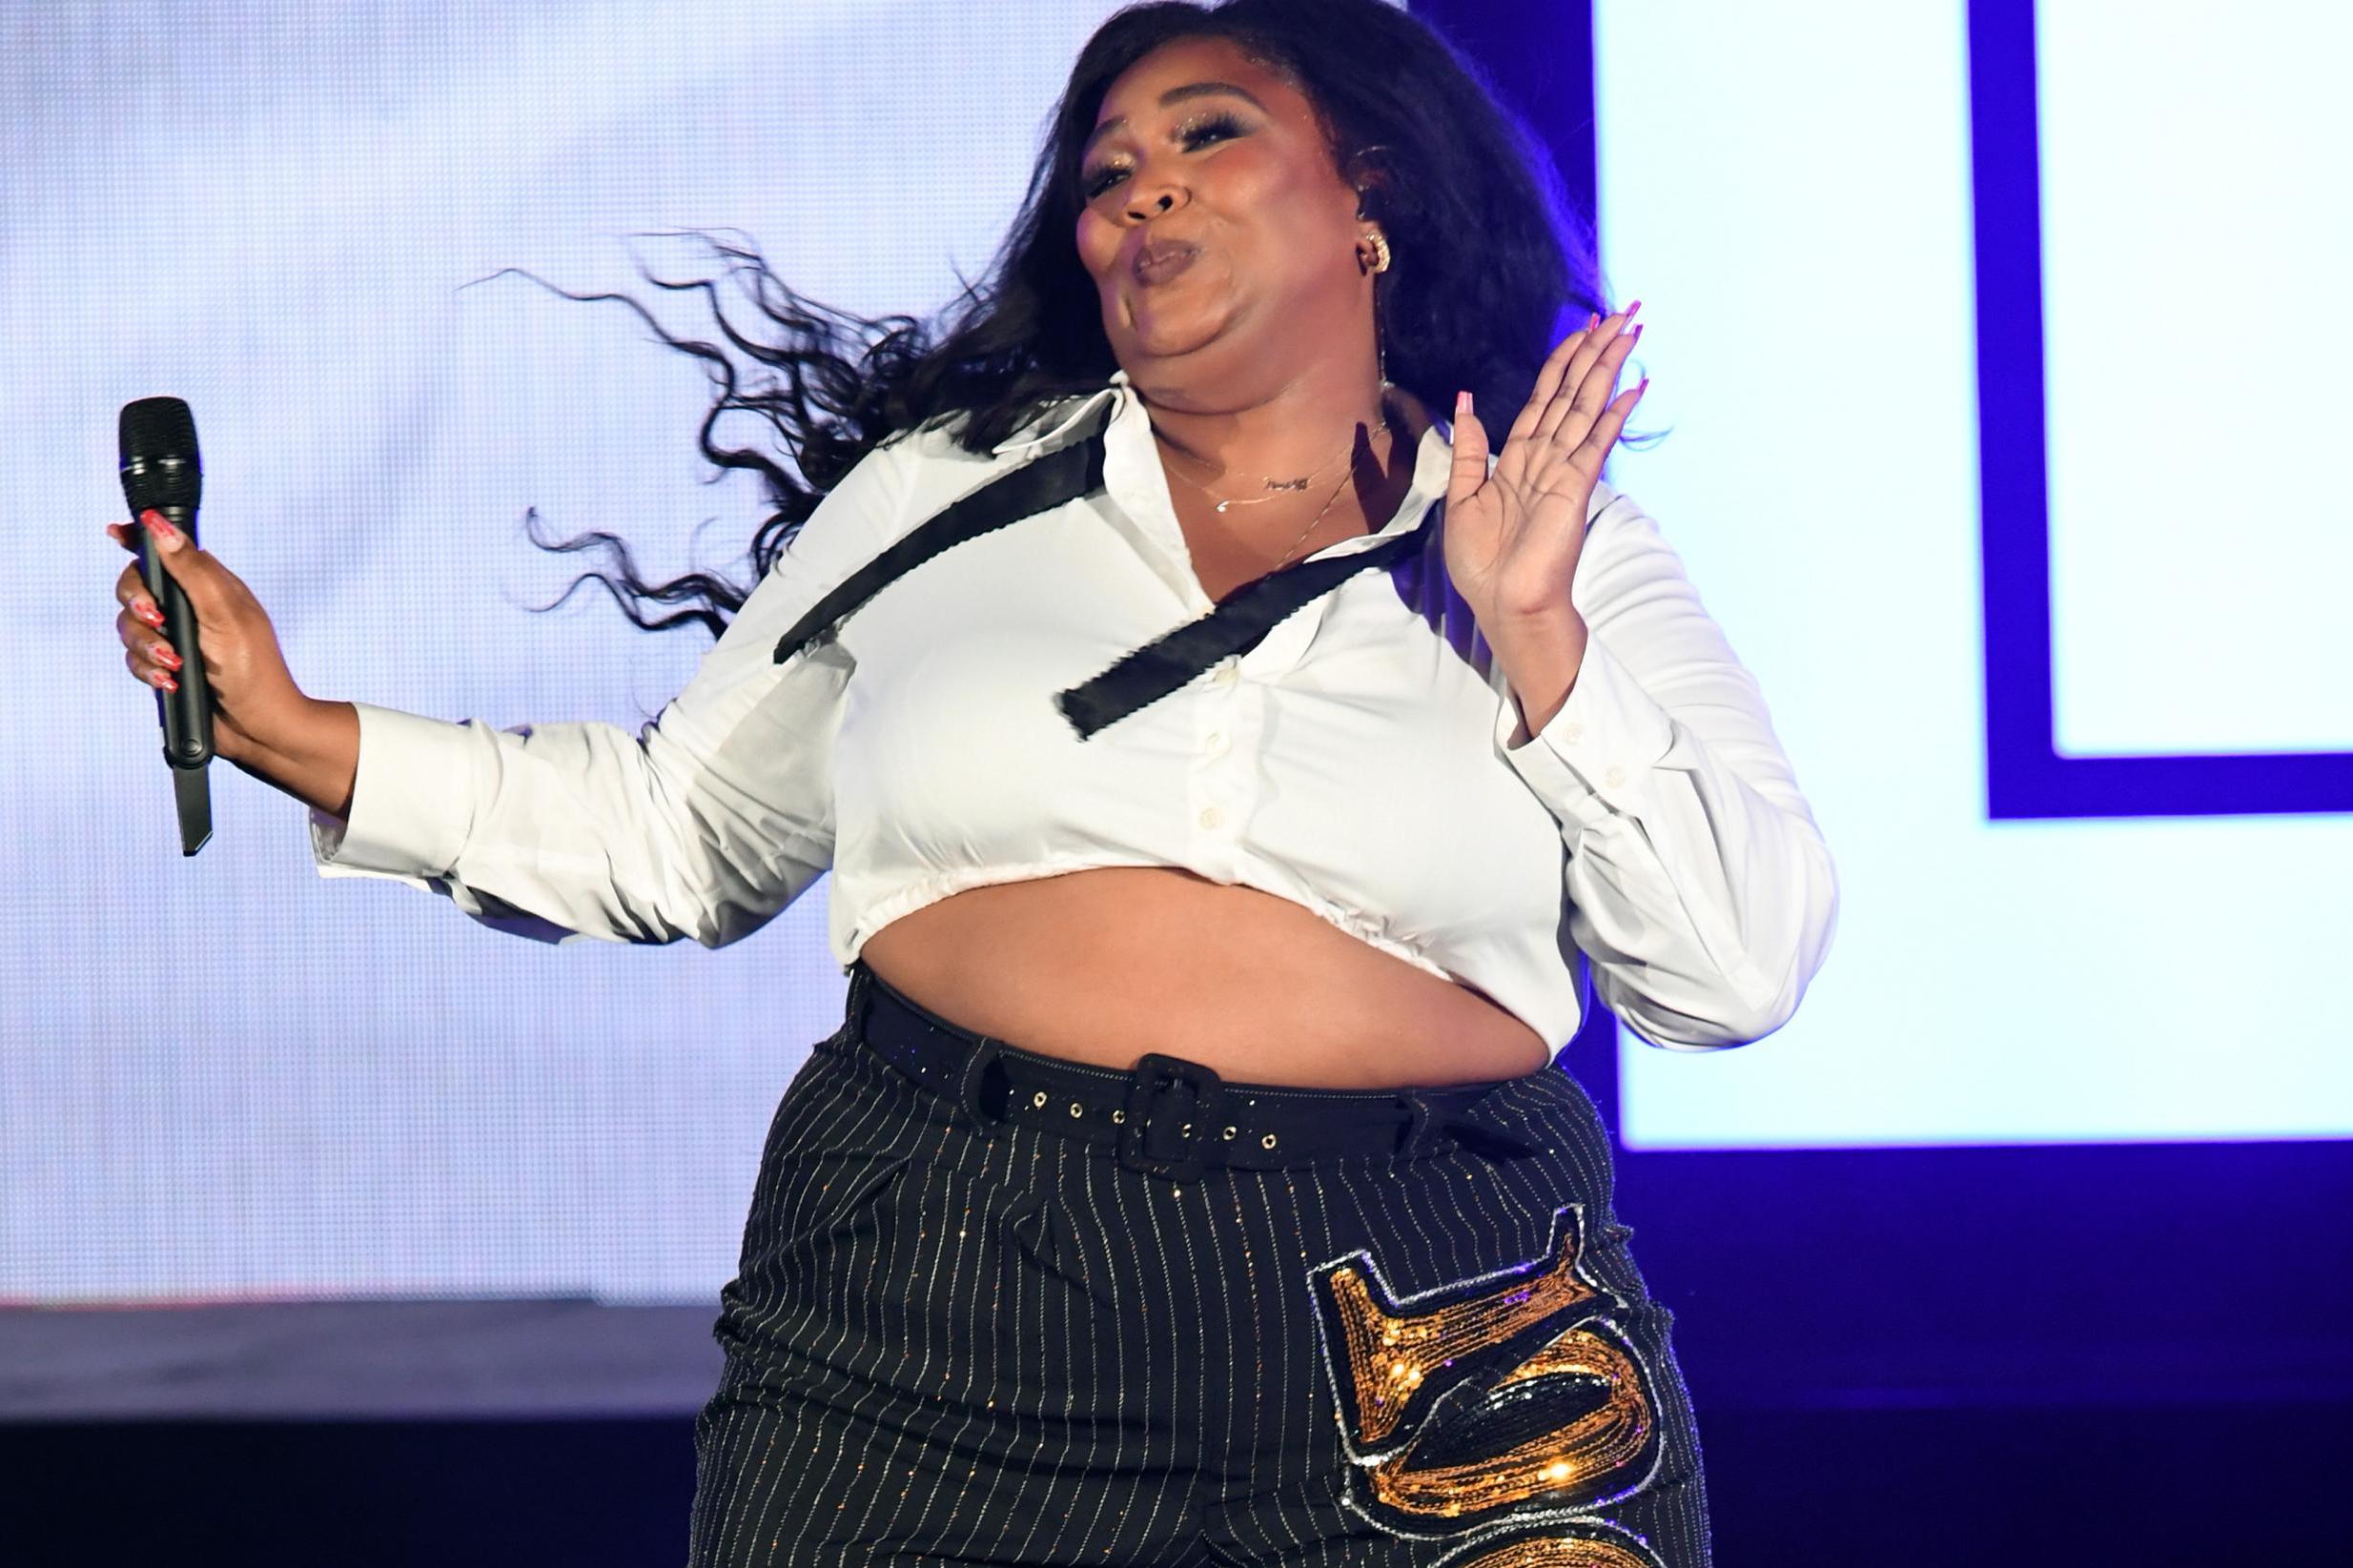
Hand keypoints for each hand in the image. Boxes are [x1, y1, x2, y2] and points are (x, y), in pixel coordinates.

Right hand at [108, 511, 356, 813]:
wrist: (257, 727)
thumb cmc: (253, 668)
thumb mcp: (224, 612)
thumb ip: (191, 570)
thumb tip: (160, 526)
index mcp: (209, 585)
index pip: (166, 552)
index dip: (139, 540)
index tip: (115, 533)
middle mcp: (189, 607)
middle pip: (135, 587)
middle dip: (138, 605)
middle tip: (158, 621)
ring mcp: (176, 637)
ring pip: (129, 626)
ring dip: (147, 646)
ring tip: (175, 664)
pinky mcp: (166, 666)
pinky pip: (134, 659)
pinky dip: (148, 671)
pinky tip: (171, 682)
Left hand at [1442, 303, 1647, 628]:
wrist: (1503, 605)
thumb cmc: (1483, 565)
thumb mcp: (1461, 498)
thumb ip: (1469, 449)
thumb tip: (1467, 400)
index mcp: (1518, 458)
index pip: (1546, 397)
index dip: (1564, 360)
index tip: (1585, 327)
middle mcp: (1545, 457)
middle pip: (1573, 391)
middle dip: (1597, 350)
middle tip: (1625, 311)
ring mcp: (1563, 471)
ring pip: (1587, 406)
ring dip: (1608, 366)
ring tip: (1632, 329)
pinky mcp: (1575, 488)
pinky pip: (1596, 442)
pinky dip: (1614, 413)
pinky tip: (1633, 385)